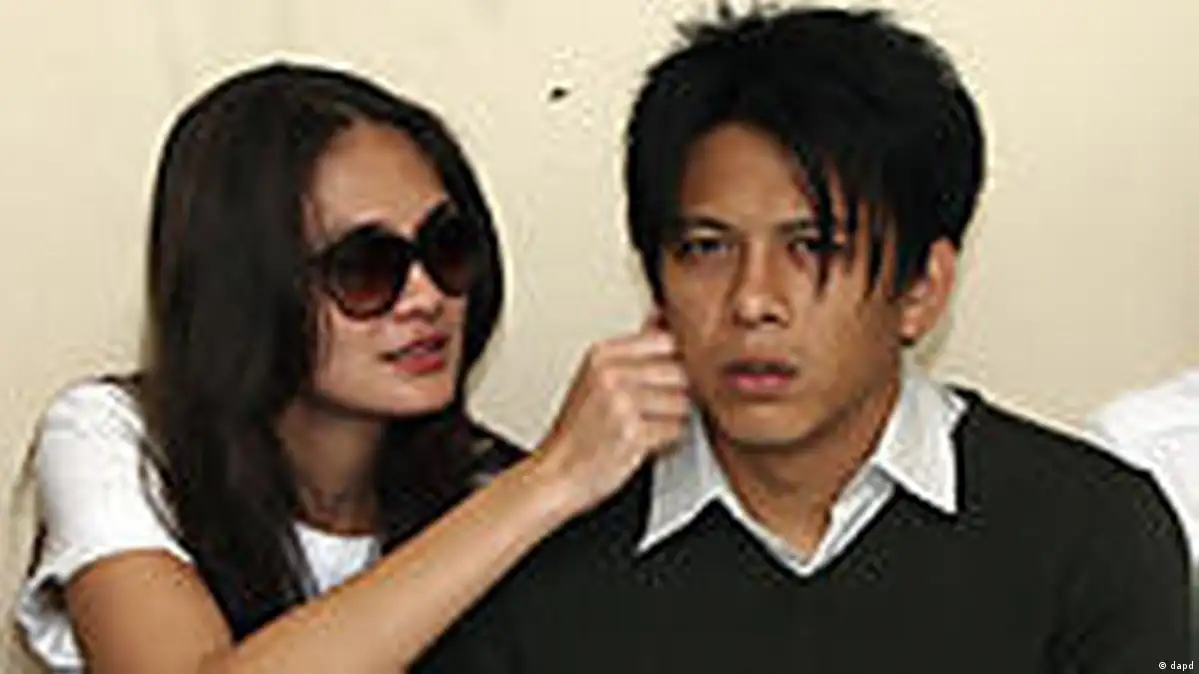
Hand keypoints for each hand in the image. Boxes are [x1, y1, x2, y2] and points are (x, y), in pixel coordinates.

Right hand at [531, 315, 689, 512]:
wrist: (556, 474)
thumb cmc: (578, 430)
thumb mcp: (596, 377)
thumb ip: (632, 349)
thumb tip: (661, 314)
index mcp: (602, 355)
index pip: (666, 340)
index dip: (674, 361)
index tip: (663, 378)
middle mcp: (611, 375)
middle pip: (680, 371)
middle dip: (675, 394)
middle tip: (651, 410)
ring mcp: (622, 404)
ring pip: (682, 403)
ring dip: (671, 420)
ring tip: (643, 426)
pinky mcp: (633, 434)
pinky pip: (676, 431)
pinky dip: (666, 442)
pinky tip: (642, 443)